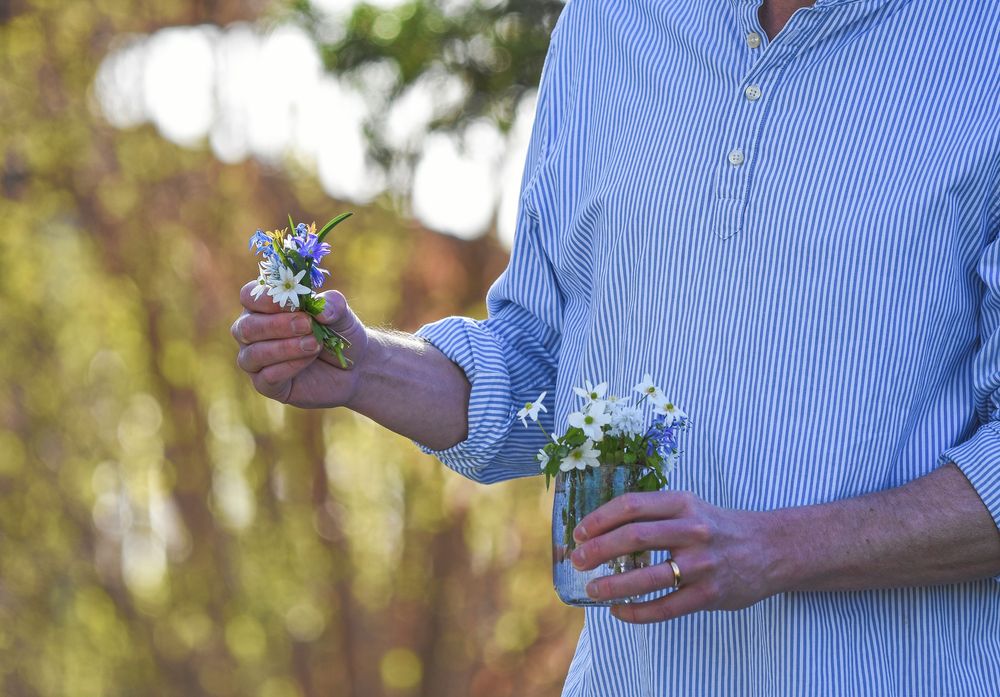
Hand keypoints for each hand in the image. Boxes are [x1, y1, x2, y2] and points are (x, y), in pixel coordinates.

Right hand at [231, 281, 370, 407]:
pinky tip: (309, 359)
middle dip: (277, 324)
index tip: (293, 302)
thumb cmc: (339, 334)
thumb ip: (333, 305)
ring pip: (253, 353)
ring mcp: (256, 360)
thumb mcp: (342, 315)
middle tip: (306, 324)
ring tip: (314, 344)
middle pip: (246, 327)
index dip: (265, 298)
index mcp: (264, 307)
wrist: (353, 370)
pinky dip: (289, 366)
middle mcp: (254, 332)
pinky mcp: (266, 385)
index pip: (249, 297)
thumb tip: (321, 308)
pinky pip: (267, 377)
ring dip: (285, 347)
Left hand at [569, 491, 778, 623]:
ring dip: (612, 585)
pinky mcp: (709, 594)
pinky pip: (664, 608)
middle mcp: (691, 530)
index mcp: (682, 503)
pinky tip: (619, 610)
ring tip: (592, 589)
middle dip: (598, 550)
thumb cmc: (717, 527)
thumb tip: (601, 528)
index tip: (579, 533)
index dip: (599, 519)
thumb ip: (653, 514)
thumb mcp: (689, 507)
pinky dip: (636, 612)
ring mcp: (701, 564)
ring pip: (647, 577)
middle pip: (633, 537)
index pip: (631, 506)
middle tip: (578, 560)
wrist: (770, 548)